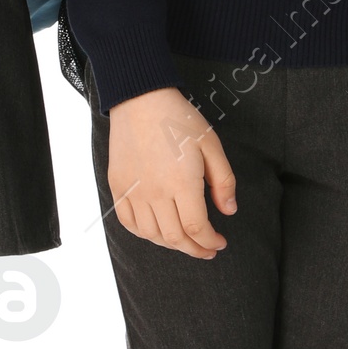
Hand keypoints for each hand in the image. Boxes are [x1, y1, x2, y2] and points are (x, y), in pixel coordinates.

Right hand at [107, 87, 236, 257]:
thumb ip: (223, 181)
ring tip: (185, 240)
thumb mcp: (211, 145)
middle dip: (195, 249)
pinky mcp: (118, 186)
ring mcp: (133, 191)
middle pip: (175, 238)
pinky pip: (128, 223)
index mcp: (182, 183)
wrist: (140, 99)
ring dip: (171, 244)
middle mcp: (155, 192)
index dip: (210, 242)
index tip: (220, 243)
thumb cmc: (179, 119)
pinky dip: (144, 234)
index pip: (197, 229)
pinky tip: (157, 232)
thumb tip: (229, 211)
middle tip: (207, 249)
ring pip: (152, 235)